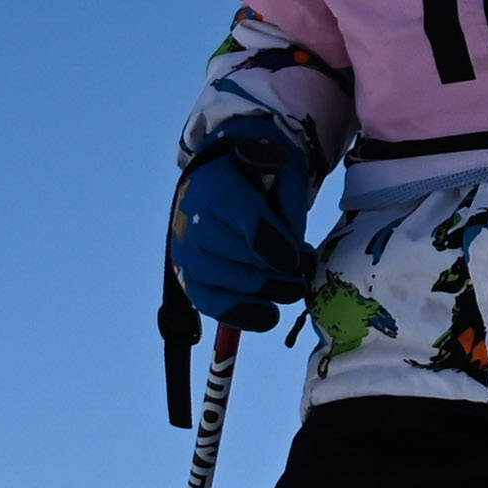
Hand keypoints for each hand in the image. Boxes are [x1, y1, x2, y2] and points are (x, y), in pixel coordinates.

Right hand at [168, 145, 319, 329]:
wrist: (218, 178)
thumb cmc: (256, 175)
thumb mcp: (282, 170)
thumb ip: (290, 202)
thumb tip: (294, 246)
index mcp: (220, 186)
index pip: (245, 220)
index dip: (272, 244)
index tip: (296, 260)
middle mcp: (194, 219)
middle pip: (234, 257)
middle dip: (275, 273)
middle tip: (302, 275)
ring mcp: (186, 250)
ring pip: (220, 282)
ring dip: (262, 291)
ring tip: (292, 289)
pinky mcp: (186, 274)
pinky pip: (207, 301)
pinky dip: (239, 313)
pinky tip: (267, 317)